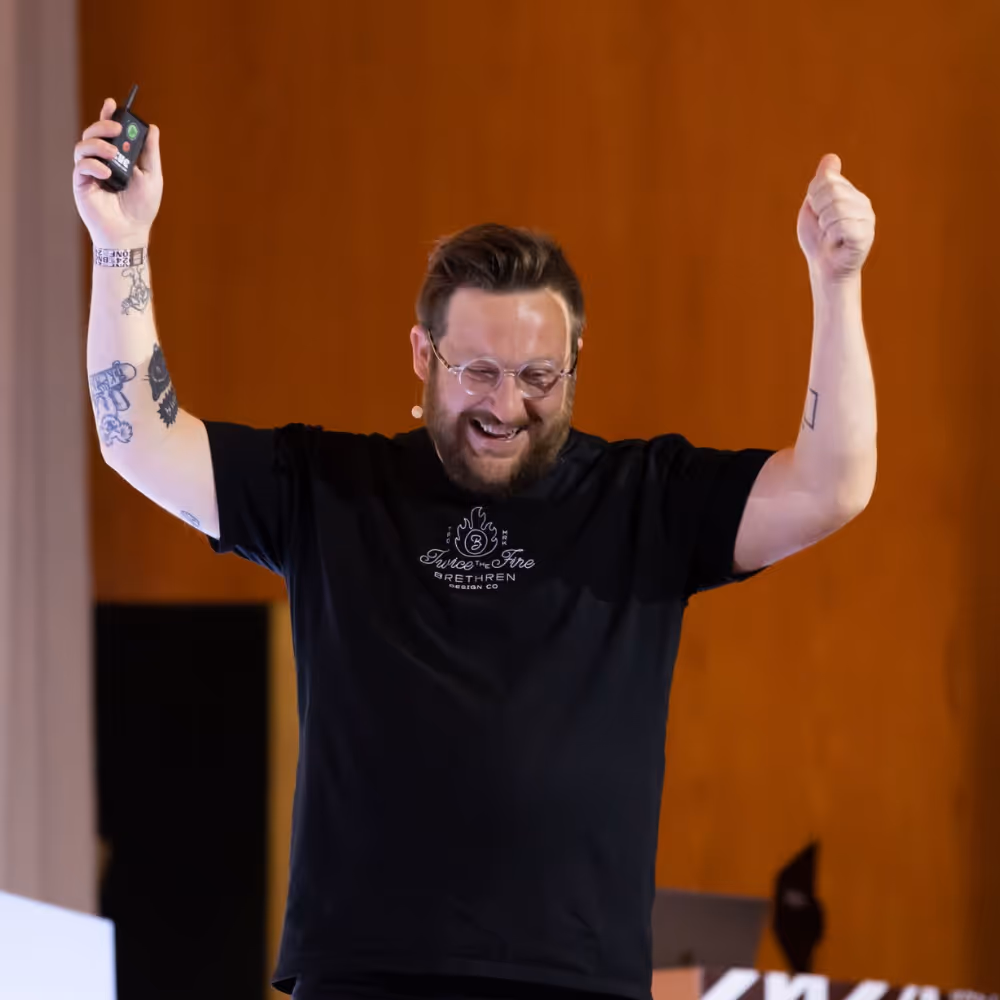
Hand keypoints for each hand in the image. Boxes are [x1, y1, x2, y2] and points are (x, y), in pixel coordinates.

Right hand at [73, 98, 162, 248]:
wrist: (131, 231)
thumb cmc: (142, 207)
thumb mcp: (152, 176)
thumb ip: (150, 153)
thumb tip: (152, 128)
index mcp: (117, 157)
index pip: (109, 132)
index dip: (107, 115)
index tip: (111, 103)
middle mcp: (101, 161)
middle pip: (93, 133)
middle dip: (102, 125)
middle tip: (116, 128)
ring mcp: (89, 172)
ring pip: (83, 146)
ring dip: (98, 145)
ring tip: (114, 155)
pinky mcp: (81, 183)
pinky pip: (81, 165)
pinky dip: (93, 165)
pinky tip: (107, 173)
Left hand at [797, 154, 874, 282]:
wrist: (823, 268)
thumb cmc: (818, 239)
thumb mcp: (814, 206)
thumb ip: (821, 182)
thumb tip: (831, 157)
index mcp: (851, 193)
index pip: (826, 180)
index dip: (814, 198)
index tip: (818, 213)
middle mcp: (863, 203)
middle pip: (831, 191)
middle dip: (819, 211)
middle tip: (824, 227)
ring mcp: (867, 219)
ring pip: (835, 208)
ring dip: (825, 225)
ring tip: (830, 235)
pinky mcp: (866, 235)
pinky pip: (841, 225)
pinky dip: (831, 236)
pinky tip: (836, 242)